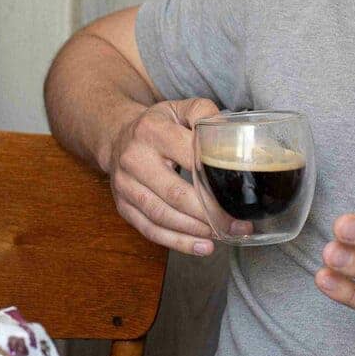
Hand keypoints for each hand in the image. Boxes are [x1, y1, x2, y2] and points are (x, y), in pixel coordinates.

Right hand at [105, 98, 221, 255]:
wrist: (116, 136)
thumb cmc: (157, 125)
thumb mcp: (178, 108)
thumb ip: (204, 113)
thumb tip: (230, 132)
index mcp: (152, 131)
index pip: (188, 155)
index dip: (214, 176)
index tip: (238, 192)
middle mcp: (134, 159)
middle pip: (175, 193)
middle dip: (209, 213)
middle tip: (236, 224)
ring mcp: (125, 185)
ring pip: (162, 216)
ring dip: (194, 231)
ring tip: (222, 236)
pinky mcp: (122, 206)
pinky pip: (150, 230)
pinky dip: (177, 242)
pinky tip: (200, 247)